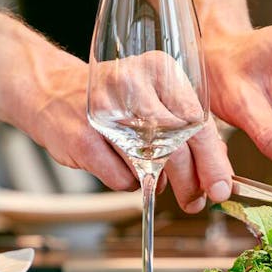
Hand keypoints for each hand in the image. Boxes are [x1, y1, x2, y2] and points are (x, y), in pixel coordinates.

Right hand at [0, 27, 232, 211]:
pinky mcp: (86, 138)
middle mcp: (134, 86)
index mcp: (159, 70)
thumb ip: (186, 126)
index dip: (213, 161)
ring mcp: (108, 113)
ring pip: (152, 168)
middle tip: (195, 200)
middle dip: (191, 183)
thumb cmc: (111, 99)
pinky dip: (127, 182)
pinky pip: (123, 180)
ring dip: (158, 183)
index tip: (221, 187)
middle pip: (179, 148)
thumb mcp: (153, 97)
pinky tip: (119, 165)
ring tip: (149, 174)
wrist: (50, 90)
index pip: (198, 123)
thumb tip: (218, 166)